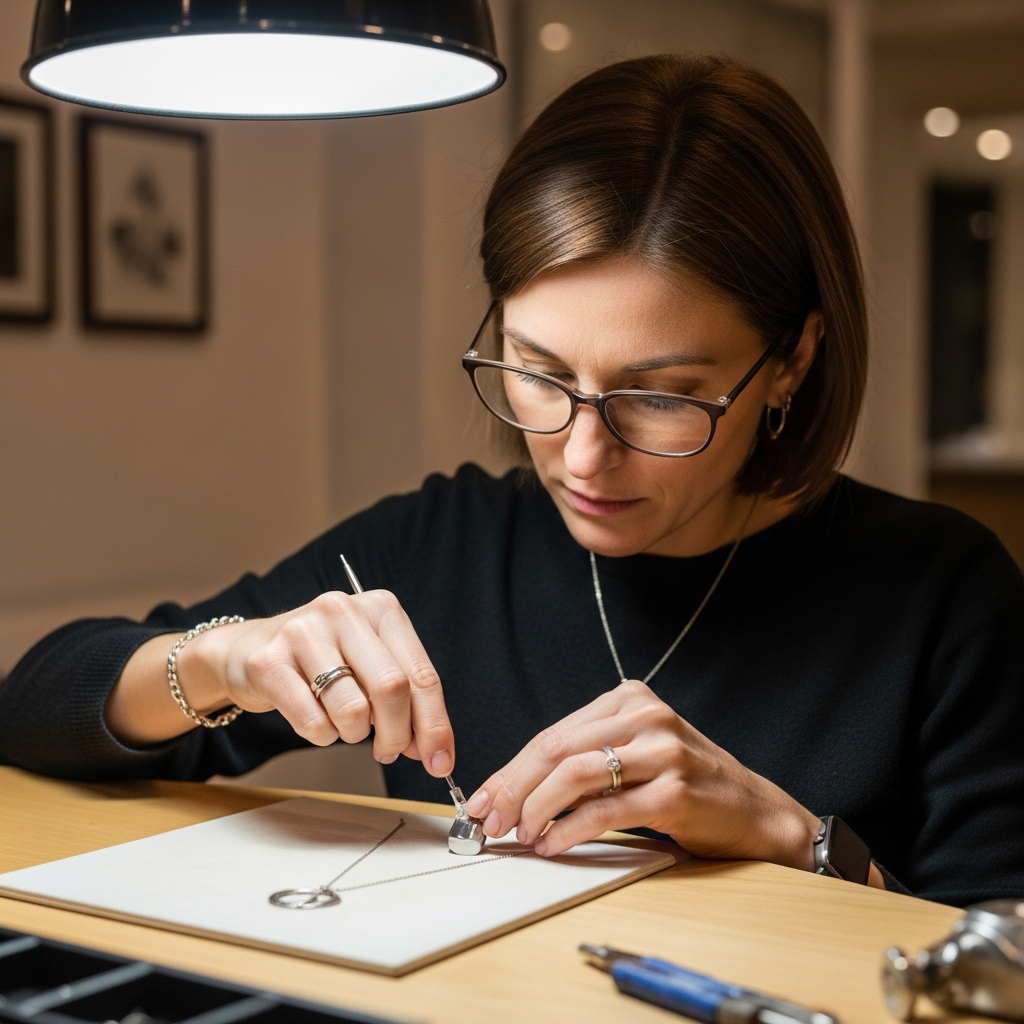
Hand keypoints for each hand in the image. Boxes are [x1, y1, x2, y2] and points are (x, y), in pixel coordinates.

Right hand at [172, 590, 453, 772]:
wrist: (247, 649)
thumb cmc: (321, 660)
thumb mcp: (370, 665)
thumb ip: (405, 700)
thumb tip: (432, 750)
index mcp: (380, 608)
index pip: (422, 674)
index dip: (435, 725)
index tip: (440, 761)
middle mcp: (343, 610)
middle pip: (392, 690)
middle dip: (397, 735)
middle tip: (389, 752)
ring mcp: (303, 631)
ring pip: (353, 709)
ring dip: (353, 734)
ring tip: (344, 724)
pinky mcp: (269, 661)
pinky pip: (313, 722)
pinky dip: (321, 736)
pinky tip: (315, 720)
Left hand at [464, 679, 820, 865]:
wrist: (756, 811)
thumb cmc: (690, 784)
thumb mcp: (639, 753)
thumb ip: (588, 759)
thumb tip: (518, 789)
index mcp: (630, 700)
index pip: (554, 733)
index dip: (513, 768)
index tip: (485, 796)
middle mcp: (646, 716)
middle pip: (557, 749)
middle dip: (514, 787)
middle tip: (490, 818)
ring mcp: (663, 751)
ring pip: (575, 774)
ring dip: (536, 808)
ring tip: (520, 833)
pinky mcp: (675, 790)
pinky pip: (605, 810)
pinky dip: (569, 829)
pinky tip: (553, 843)